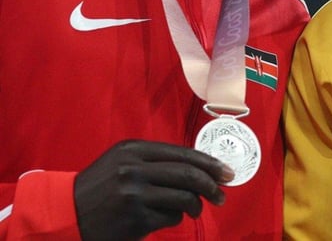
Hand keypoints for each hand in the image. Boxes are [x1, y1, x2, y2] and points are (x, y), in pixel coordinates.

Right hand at [73, 139, 233, 240]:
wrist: (66, 212)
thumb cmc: (102, 186)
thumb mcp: (123, 162)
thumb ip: (158, 161)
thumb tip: (204, 167)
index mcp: (134, 150)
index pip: (183, 154)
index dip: (209, 164)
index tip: (226, 172)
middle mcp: (133, 169)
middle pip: (188, 175)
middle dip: (212, 185)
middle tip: (222, 194)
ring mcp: (134, 195)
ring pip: (184, 197)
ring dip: (196, 205)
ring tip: (196, 209)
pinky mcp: (135, 219)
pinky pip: (170, 218)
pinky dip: (175, 219)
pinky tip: (164, 218)